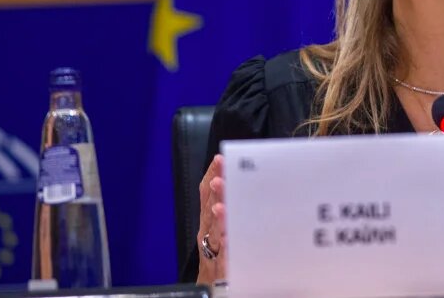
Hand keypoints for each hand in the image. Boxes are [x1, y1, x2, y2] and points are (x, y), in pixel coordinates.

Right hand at [196, 154, 226, 284]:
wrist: (214, 283)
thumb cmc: (220, 252)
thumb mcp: (221, 225)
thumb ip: (226, 204)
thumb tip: (236, 180)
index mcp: (209, 220)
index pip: (208, 193)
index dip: (212, 174)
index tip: (219, 159)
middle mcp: (207, 232)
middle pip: (210, 209)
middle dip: (215, 193)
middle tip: (218, 179)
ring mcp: (213, 249)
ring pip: (215, 232)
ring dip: (218, 220)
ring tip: (220, 208)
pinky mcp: (222, 267)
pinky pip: (224, 257)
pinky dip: (226, 248)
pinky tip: (228, 239)